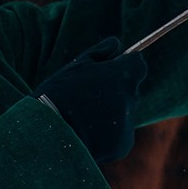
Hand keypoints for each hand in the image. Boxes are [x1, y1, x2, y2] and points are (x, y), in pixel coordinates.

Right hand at [35, 37, 148, 164]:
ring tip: (83, 119)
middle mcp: (129, 98)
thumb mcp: (75, 66)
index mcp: (120, 76)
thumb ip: (100, 52)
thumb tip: (116, 44)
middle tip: (90, 97)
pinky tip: (87, 135)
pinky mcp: (123, 144)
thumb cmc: (58, 95)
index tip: (114, 68)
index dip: (126, 65)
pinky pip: (120, 134)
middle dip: (116, 91)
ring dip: (111, 113)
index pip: (138, 64)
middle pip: (130, 90)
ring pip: (124, 113)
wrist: (50, 136)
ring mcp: (128, 123)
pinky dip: (108, 134)